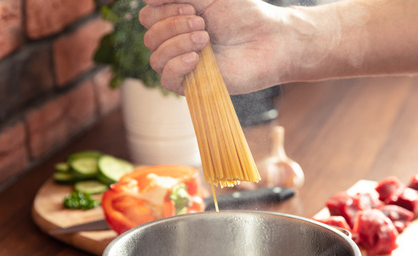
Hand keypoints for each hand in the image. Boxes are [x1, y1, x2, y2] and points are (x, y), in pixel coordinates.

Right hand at [140, 0, 288, 94]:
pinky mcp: (195, 85)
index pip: (148, 18)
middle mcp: (178, 44)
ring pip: (156, 59)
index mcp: (178, 21)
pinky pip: (167, 80)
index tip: (193, 7)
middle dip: (173, 26)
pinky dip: (176, 65)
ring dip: (177, 44)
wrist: (269, 40)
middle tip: (203, 23)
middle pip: (150, 38)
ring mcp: (185, 65)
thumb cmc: (243, 15)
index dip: (163, 10)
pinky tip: (196, 58)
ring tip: (206, 38)